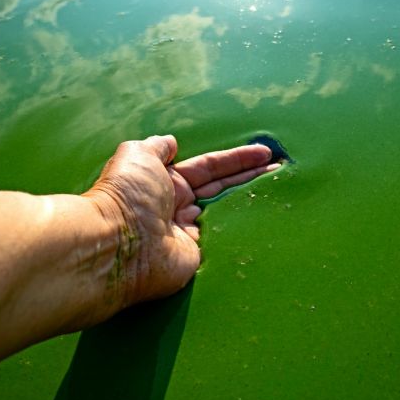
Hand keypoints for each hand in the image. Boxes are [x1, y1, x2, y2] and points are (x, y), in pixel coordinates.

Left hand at [85, 135, 279, 307]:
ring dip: (250, 201)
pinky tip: (264, 222)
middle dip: (251, 177)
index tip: (264, 153)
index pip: (210, 167)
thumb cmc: (127, 195)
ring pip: (226, 213)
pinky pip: (223, 240)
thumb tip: (170, 142)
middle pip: (223, 188)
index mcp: (166, 181)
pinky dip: (241, 231)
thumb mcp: (137, 155)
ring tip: (280, 189)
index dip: (237, 160)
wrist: (118, 246)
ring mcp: (188, 233)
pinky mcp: (196, 257)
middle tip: (281, 168)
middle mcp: (178, 206)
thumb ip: (156, 147)